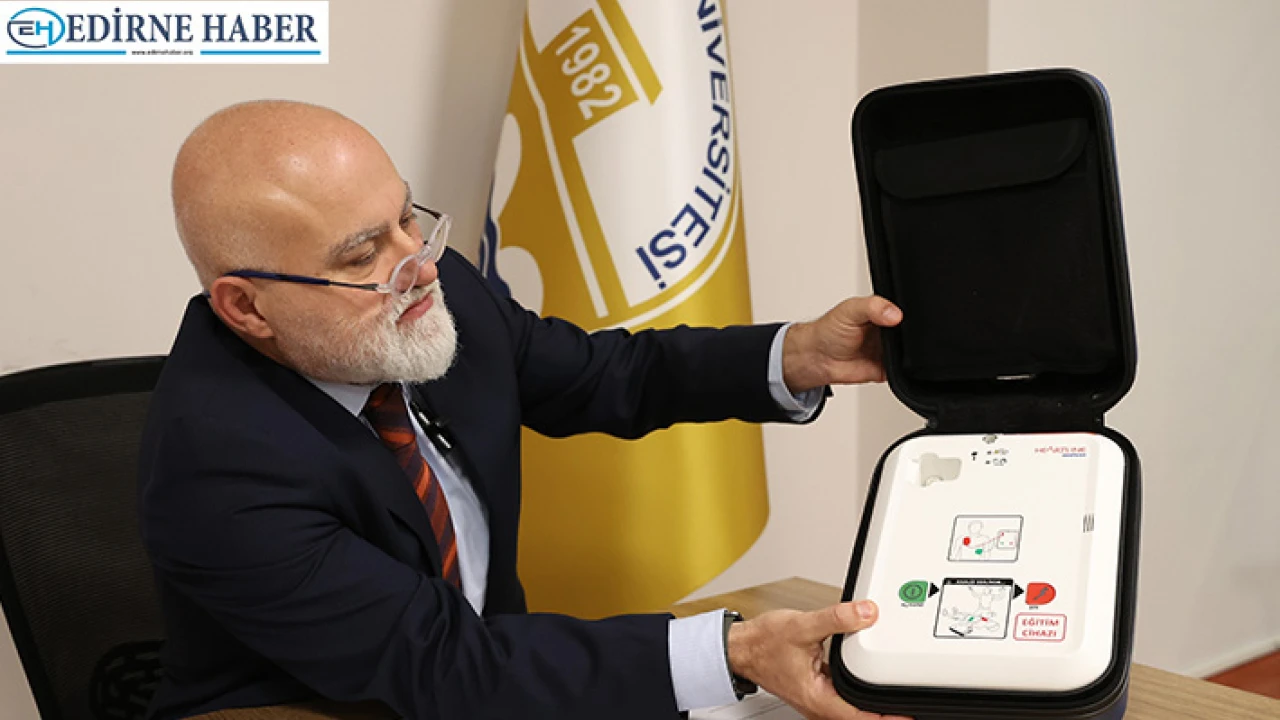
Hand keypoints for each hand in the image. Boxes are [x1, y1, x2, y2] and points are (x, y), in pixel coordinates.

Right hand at [726, 600, 909, 719]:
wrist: (741, 646)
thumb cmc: (763, 644)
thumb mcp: (802, 626)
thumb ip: (837, 618)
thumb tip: (866, 613)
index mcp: (818, 698)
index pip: (862, 718)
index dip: (888, 718)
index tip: (909, 714)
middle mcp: (819, 704)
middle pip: (860, 717)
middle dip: (886, 713)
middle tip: (909, 704)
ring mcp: (818, 698)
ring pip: (853, 709)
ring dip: (873, 704)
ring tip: (896, 695)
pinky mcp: (817, 689)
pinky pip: (844, 697)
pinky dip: (860, 692)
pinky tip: (869, 679)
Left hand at [782, 296, 901, 392]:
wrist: (817, 359)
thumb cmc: (828, 331)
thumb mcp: (849, 310)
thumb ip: (872, 307)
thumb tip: (894, 313)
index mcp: (881, 312)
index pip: (903, 310)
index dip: (907, 312)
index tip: (903, 317)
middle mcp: (886, 330)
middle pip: (910, 331)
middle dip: (909, 334)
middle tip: (896, 334)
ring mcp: (888, 350)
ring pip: (909, 352)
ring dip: (906, 352)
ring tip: (890, 348)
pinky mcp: (887, 368)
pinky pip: (903, 371)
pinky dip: (902, 370)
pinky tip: (893, 363)